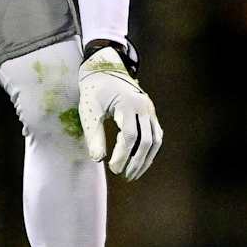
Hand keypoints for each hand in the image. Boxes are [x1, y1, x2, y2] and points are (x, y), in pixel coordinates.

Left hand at [78, 46, 161, 180]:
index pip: (129, 136)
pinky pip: (155, 135)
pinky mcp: (151, 113)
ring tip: (132, 174)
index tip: (113, 169)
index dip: (122, 155)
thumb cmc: (94, 92)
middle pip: (146, 141)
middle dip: (136, 162)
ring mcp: (150, 110)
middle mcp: (143, 107)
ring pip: (155, 140)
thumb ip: (94, 135)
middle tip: (123, 176)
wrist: (105, 70)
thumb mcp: (90, 112)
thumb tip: (98, 160)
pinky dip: (149, 150)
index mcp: (127, 105)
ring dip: (146, 159)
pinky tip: (138, 161)